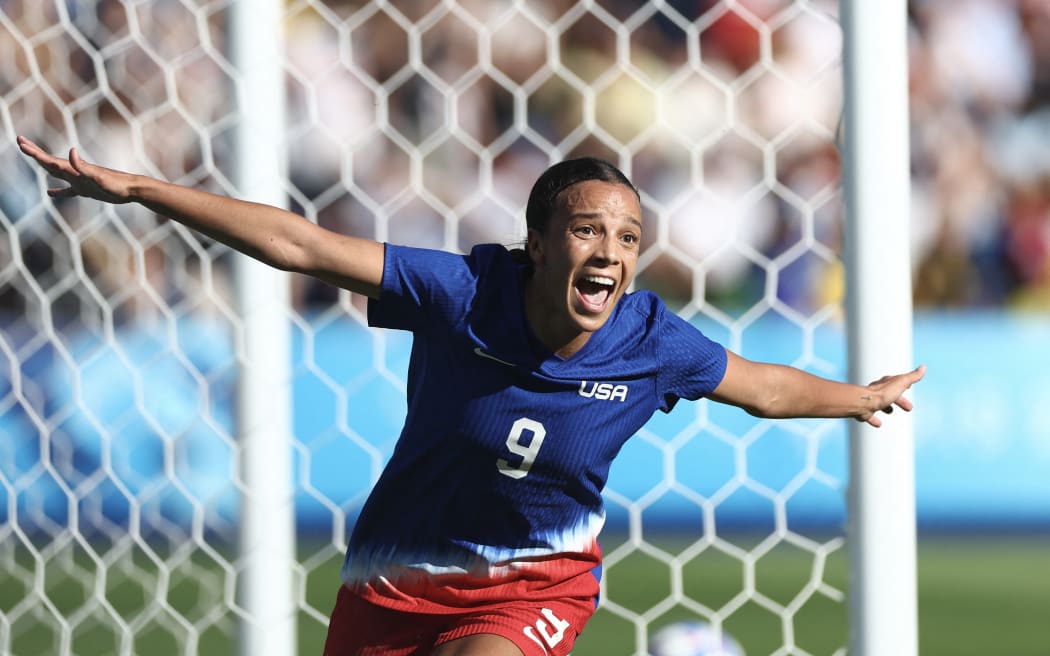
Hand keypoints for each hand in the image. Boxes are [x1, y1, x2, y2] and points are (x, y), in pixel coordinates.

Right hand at [17, 136, 135, 203]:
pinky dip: (58, 191)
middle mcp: (75, 173)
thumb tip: (71, 151)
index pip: (50, 160)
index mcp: (75, 170)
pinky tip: (50, 193)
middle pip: (50, 162)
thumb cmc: (116, 184)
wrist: (132, 189)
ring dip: (44, 166)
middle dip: (35, 154)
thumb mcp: (98, 177)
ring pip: (57, 173)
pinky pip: (68, 190)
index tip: (21, 142)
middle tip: (20, 142)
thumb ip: (83, 166)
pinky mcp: (87, 189)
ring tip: (33, 159)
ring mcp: (80, 181)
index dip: (35, 153)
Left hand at [857, 364, 926, 426]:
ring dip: (886, 407)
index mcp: (886, 384)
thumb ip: (912, 377)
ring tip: (890, 411)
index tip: (909, 386)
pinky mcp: (864, 412)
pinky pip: (869, 416)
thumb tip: (923, 367)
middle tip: (909, 408)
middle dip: (900, 400)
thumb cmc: (882, 393)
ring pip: (879, 404)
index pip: (897, 382)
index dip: (904, 384)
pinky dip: (874, 419)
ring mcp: (870, 401)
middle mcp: (877, 391)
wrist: (863, 402)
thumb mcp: (901, 383)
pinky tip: (878, 424)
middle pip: (890, 395)